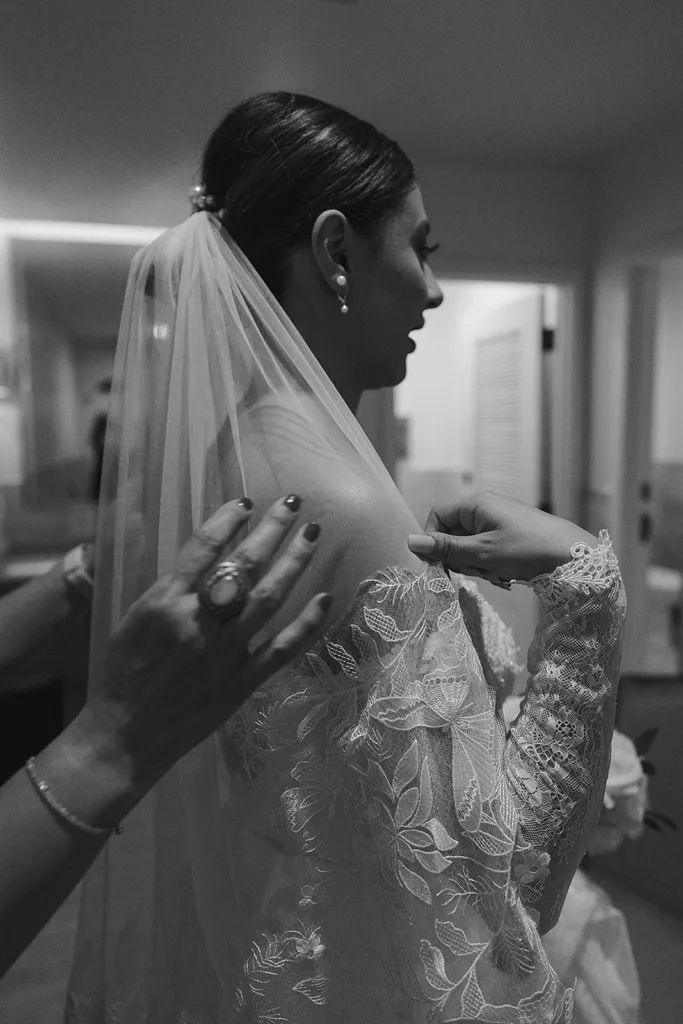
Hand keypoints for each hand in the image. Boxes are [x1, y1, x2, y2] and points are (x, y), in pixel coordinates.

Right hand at [75, 495, 330, 799]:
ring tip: (312, 535)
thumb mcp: (132, 618)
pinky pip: (282, 648)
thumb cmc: (121, 675)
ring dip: (294, 564)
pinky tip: (325, 598)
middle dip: (272, 530)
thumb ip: (169, 588)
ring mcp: (223, 653)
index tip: (247, 502)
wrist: (124, 736)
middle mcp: (198, 622)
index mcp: (164, 602)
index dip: (228, 520)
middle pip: (244, 566)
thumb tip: (206, 555)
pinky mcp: (241, 682)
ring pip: (268, 599)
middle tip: (294, 503)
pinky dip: (306, 624)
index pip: (203, 548)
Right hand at [407, 490, 597, 583]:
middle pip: (453, 534)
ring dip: (477, 565)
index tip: (441, 564)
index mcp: (476, 504)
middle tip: (479, 570)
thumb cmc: (526, 550)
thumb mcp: (481, 553)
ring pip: (470, 546)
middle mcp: (486, 508)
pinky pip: (487, 551)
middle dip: (461, 557)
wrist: (574, 556)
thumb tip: (410, 541)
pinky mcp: (511, 536)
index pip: (437, 517)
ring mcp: (499, 521)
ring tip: (498, 573)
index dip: (434, 541)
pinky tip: (507, 575)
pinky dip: (492, 565)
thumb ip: (445, 548)